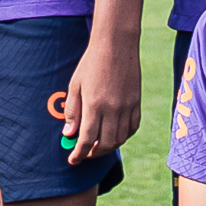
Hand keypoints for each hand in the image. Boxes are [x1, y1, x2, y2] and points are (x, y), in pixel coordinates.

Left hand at [57, 33, 142, 166]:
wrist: (116, 45)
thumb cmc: (91, 64)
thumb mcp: (75, 85)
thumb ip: (73, 111)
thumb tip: (68, 134)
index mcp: (94, 105)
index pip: (86, 139)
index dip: (79, 153)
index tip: (73, 160)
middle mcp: (112, 110)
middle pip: (105, 144)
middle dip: (93, 154)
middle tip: (84, 154)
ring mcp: (127, 107)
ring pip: (120, 139)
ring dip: (108, 147)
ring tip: (97, 147)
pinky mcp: (137, 103)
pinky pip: (132, 128)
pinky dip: (123, 136)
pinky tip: (114, 135)